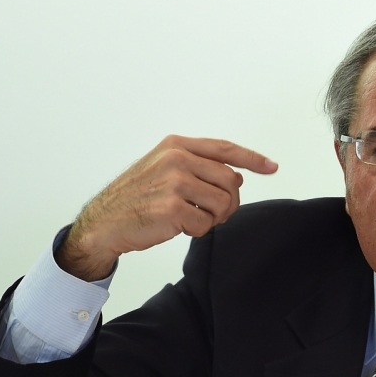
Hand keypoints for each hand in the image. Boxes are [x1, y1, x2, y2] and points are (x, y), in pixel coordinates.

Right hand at [56, 135, 277, 280]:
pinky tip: (179, 227)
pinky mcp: (173, 208)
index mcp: (176, 145)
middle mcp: (176, 159)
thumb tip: (238, 177)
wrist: (103, 222)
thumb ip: (198, 166)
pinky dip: (198, 231)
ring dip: (215, 218)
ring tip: (194, 218)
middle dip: (230, 202)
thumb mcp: (163, 168)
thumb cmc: (135, 197)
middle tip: (214, 213)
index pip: (225, 149)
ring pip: (224, 203)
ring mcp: (174, 182)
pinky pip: (206, 224)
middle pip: (232, 181)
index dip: (253, 159)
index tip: (272, 166)